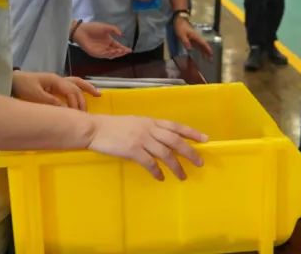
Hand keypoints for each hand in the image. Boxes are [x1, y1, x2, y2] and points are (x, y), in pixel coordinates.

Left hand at [12, 71, 98, 110]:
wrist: (11, 82)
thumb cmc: (23, 87)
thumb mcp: (36, 96)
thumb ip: (51, 102)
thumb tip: (66, 109)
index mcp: (55, 80)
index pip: (71, 91)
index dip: (76, 103)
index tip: (77, 115)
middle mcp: (58, 80)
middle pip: (76, 86)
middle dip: (83, 99)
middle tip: (87, 113)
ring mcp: (56, 82)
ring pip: (76, 83)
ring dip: (86, 89)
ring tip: (98, 94)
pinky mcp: (53, 86)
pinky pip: (70, 87)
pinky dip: (79, 90)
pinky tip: (83, 96)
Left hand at [74, 21, 130, 59]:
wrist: (81, 30)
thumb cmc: (92, 28)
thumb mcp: (106, 27)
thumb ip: (114, 29)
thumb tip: (121, 34)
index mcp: (108, 41)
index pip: (118, 46)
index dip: (124, 49)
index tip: (129, 50)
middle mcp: (105, 47)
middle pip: (115, 52)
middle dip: (121, 52)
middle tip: (125, 51)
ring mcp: (100, 51)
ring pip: (110, 55)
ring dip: (116, 54)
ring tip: (120, 51)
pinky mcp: (95, 53)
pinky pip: (103, 55)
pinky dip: (108, 54)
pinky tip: (113, 51)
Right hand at [87, 114, 207, 180]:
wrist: (95, 129)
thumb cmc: (113, 126)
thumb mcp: (135, 122)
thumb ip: (149, 129)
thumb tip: (162, 139)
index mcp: (150, 121)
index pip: (176, 126)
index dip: (192, 133)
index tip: (205, 139)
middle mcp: (149, 129)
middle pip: (175, 141)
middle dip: (190, 152)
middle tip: (200, 162)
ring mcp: (141, 139)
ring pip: (166, 154)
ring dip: (176, 166)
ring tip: (182, 176)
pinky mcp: (132, 150)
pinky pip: (150, 163)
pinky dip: (157, 172)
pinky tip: (161, 177)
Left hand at [173, 16, 212, 58]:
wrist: (179, 19)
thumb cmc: (180, 26)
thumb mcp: (182, 34)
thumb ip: (185, 42)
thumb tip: (190, 49)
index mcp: (196, 36)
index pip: (204, 44)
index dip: (208, 49)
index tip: (211, 55)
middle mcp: (197, 37)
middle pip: (204, 46)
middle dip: (208, 52)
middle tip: (211, 59)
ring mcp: (195, 38)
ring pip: (201, 46)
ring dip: (204, 51)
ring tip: (207, 58)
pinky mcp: (192, 38)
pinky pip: (198, 45)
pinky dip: (200, 49)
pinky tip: (200, 52)